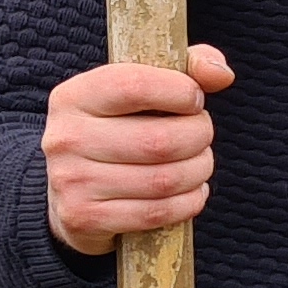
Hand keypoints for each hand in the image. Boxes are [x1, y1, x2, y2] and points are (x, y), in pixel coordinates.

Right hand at [42, 44, 234, 256]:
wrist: (70, 192)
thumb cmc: (120, 130)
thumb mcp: (141, 89)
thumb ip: (186, 69)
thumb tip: (221, 74)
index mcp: (75, 96)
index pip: (134, 85)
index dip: (180, 92)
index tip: (194, 100)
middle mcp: (66, 138)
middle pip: (159, 141)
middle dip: (199, 137)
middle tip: (202, 135)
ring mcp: (72, 182)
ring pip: (164, 180)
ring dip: (198, 170)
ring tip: (199, 162)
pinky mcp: (84, 218)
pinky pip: (157, 213)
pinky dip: (188, 202)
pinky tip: (191, 191)